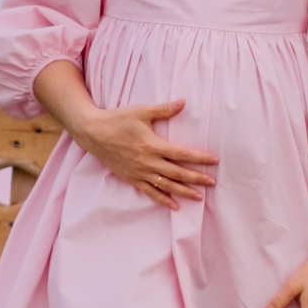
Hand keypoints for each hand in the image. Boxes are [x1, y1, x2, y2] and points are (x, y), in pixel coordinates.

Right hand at [67, 98, 217, 208]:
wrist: (93, 133)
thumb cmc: (118, 119)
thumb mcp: (142, 111)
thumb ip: (164, 109)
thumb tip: (184, 102)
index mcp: (152, 145)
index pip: (181, 153)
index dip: (199, 158)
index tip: (214, 161)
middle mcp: (147, 161)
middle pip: (177, 173)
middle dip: (196, 178)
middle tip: (212, 182)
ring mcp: (139, 172)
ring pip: (166, 185)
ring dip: (183, 191)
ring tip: (199, 197)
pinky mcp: (131, 178)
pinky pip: (149, 191)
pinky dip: (162, 199)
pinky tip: (174, 206)